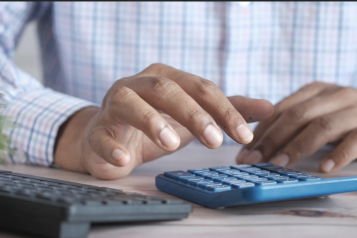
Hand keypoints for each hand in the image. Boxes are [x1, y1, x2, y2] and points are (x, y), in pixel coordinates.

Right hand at [55, 63, 272, 178]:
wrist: (111, 137)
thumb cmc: (155, 124)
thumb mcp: (193, 116)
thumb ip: (227, 110)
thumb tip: (269, 107)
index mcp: (166, 78)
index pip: (200, 87)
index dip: (224, 110)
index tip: (244, 135)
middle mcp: (139, 85)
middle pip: (167, 89)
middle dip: (193, 114)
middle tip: (215, 141)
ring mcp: (115, 105)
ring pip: (131, 103)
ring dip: (152, 122)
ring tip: (172, 143)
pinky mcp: (98, 129)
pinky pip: (101, 135)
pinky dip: (112, 148)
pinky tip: (125, 160)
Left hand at [236, 82, 356, 172]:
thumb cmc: (343, 121)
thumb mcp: (316, 115)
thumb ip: (292, 123)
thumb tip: (256, 146)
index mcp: (316, 90)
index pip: (281, 110)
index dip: (261, 132)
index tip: (244, 152)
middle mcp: (335, 94)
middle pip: (297, 116)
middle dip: (271, 140)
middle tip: (253, 161)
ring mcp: (356, 108)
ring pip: (322, 125)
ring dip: (298, 147)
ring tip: (279, 165)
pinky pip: (356, 139)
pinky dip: (339, 153)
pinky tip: (324, 167)